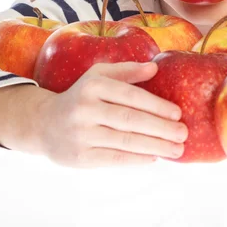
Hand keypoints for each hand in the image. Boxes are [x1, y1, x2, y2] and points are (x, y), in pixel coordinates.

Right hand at [37, 61, 187, 168]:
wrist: (44, 123)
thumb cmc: (81, 96)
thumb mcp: (98, 76)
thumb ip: (126, 71)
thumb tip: (154, 67)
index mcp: (93, 85)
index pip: (131, 96)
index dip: (156, 105)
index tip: (178, 113)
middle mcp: (85, 109)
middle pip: (130, 120)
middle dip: (161, 128)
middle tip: (183, 133)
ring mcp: (81, 134)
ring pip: (125, 141)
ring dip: (155, 146)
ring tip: (176, 150)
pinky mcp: (80, 157)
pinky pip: (114, 159)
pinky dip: (136, 159)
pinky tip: (154, 157)